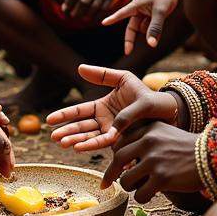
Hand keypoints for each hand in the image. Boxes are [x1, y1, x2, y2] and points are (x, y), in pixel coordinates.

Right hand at [46, 64, 179, 151]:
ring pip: (90, 136)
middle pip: (82, 126)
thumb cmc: (145, 94)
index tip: (50, 120)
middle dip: (67, 131)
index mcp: (103, 106)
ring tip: (62, 143)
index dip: (65, 116)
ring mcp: (113, 131)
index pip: (80, 112)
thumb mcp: (123, 79)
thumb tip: (79, 68)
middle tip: (52, 136)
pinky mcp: (122, 139)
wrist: (167, 110)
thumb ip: (102, 75)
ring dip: (76, 140)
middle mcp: (105, 121)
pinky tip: (79, 147)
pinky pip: (104, 141)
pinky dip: (91, 144)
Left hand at [61, 0, 126, 22]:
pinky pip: (102, 9)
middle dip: (76, 12)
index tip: (64, 9)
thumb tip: (66, 4)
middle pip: (82, 3)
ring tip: (81, 17)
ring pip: (92, 8)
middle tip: (72, 15)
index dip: (67, 4)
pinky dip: (96, 15)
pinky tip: (91, 16)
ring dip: (85, 15)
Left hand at [100, 121, 201, 201]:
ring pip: (126, 180)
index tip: (111, 167)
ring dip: (130, 187)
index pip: (119, 142)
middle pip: (117, 160)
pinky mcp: (162, 178)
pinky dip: (143, 198)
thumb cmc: (186, 149)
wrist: (213, 157)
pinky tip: (152, 194)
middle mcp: (149, 141)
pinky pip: (140, 195)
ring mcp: (155, 160)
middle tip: (106, 185)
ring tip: (140, 187)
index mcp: (148, 128)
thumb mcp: (165, 133)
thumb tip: (119, 157)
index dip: (113, 157)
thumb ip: (143, 140)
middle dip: (111, 174)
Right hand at [103, 0, 182, 54]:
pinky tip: (162, 20)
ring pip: (142, 28)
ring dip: (149, 31)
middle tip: (128, 52)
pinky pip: (149, 27)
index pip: (121, 14)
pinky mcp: (151, 16)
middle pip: (131, 28)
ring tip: (160, 16)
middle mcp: (138, 10)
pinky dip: (154, 29)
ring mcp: (145, 13)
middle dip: (130, 39)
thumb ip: (155, 28)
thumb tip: (151, 45)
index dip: (112, 19)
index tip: (103, 23)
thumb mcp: (161, 12)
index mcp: (136, 5)